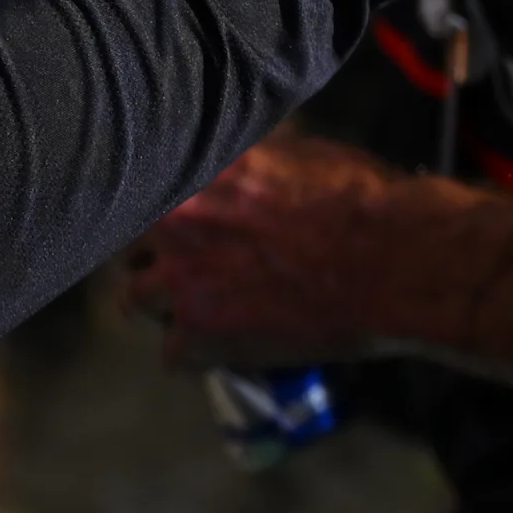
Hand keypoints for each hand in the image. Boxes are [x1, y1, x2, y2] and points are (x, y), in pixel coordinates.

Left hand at [125, 133, 449, 365]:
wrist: (385, 259)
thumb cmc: (354, 198)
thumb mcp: (292, 154)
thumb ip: (244, 166)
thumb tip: (238, 167)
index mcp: (193, 171)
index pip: (138, 191)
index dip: (157, 216)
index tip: (171, 229)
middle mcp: (173, 221)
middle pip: (127, 248)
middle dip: (155, 261)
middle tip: (186, 273)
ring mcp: (181, 279)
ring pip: (134, 302)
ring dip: (164, 310)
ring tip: (196, 315)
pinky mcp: (202, 332)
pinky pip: (172, 356)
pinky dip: (196, 357)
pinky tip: (222, 349)